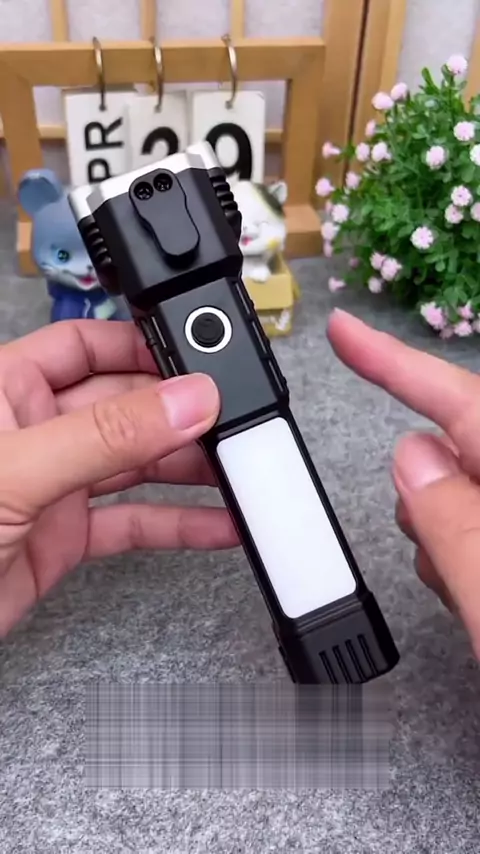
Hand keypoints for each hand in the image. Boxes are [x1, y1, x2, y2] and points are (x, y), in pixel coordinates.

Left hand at [0, 320, 238, 635]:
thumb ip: (104, 434)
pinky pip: (132, 522)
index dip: (143, 347)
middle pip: (124, 407)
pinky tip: (217, 525)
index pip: (87, 344)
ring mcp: (52, 485)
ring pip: (135, 465)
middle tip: (236, 426)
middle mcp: (34, 431)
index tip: (202, 359)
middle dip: (181, 416)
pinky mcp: (64, 538)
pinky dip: (177, 526)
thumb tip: (184, 399)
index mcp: (7, 389)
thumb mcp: (16, 471)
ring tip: (242, 474)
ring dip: (189, 471)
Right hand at [327, 309, 479, 658]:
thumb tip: (413, 456)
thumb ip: (454, 527)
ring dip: (451, 543)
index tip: (346, 334)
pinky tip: (479, 599)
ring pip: (468, 501)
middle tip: (444, 563)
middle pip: (464, 455)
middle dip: (430, 496)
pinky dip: (467, 561)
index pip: (466, 403)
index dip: (396, 364)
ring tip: (474, 602)